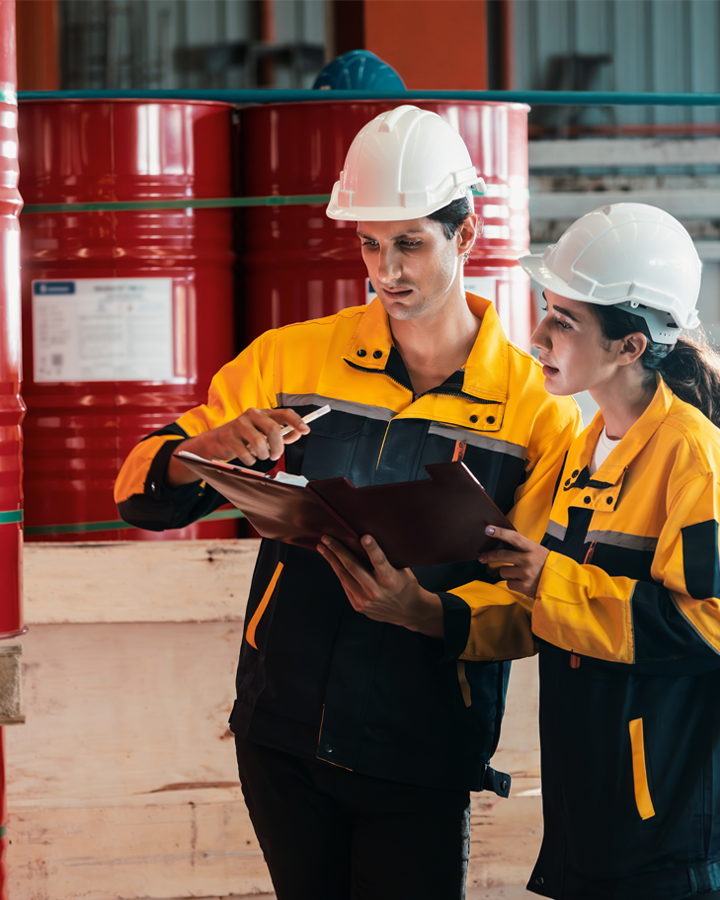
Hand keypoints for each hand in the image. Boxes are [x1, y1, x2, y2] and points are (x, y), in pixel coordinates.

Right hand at [168, 407, 309, 486]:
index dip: (296, 421)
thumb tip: (297, 434)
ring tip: (261, 456)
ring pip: (259, 443)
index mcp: (263, 413)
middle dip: (278, 447)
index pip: (284, 413)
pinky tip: (248, 457)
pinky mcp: (228, 436)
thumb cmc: (245, 438)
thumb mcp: (264, 434)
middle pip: (273, 429)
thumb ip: (281, 434)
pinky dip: (250, 460)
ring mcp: (239, 424)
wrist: (217, 442)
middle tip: (276, 456)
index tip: (305, 431)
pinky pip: (246, 453)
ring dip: (263, 455)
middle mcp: (252, 414)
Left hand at [317, 534, 444, 638]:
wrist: (408, 611)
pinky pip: (345, 585)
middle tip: (326, 538)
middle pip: (352, 567)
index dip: (372, 548)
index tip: (364, 536)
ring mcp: (365, 600)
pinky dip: (339, 572)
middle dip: (337, 551)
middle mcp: (376, 591)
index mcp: (391, 580)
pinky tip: (333, 562)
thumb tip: (367, 540)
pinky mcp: (358, 606)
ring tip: (323, 548)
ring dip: (332, 560)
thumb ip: (386, 559)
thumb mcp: (402, 570)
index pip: (379, 561)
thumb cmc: (405, 585)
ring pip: (344, 576)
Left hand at [478, 526, 549, 598]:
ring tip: (519, 573)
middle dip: (489, 556)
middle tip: (482, 557)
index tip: (488, 529)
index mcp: (532, 548)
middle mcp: (528, 560)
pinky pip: (509, 583)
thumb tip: (504, 543)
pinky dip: (513, 583)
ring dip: (507, 572)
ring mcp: (526, 574)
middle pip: (502, 556)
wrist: (560, 584)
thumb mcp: (538, 552)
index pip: (514, 537)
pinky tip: (522, 582)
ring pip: (503, 571)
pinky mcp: (524, 586)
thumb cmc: (547, 565)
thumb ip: (524, 548)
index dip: (500, 532)